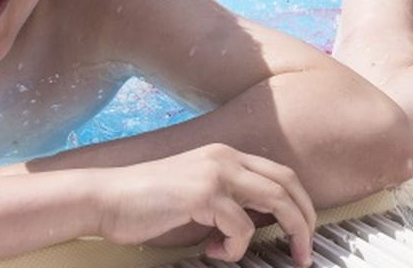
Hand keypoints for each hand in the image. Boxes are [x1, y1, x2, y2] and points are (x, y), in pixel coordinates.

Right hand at [94, 144, 315, 265]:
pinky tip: (212, 252)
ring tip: (288, 256)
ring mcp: (214, 172)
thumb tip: (256, 224)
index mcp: (224, 155)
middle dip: (305, 218)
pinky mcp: (203, 193)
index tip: (304, 232)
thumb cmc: (145, 203)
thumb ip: (227, 201)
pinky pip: (240, 227)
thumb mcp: (196, 195)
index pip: (279, 173)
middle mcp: (224, 157)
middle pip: (286, 183)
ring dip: (289, 232)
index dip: (300, 202)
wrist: (107, 198)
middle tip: (306, 250)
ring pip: (274, 200)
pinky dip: (235, 248)